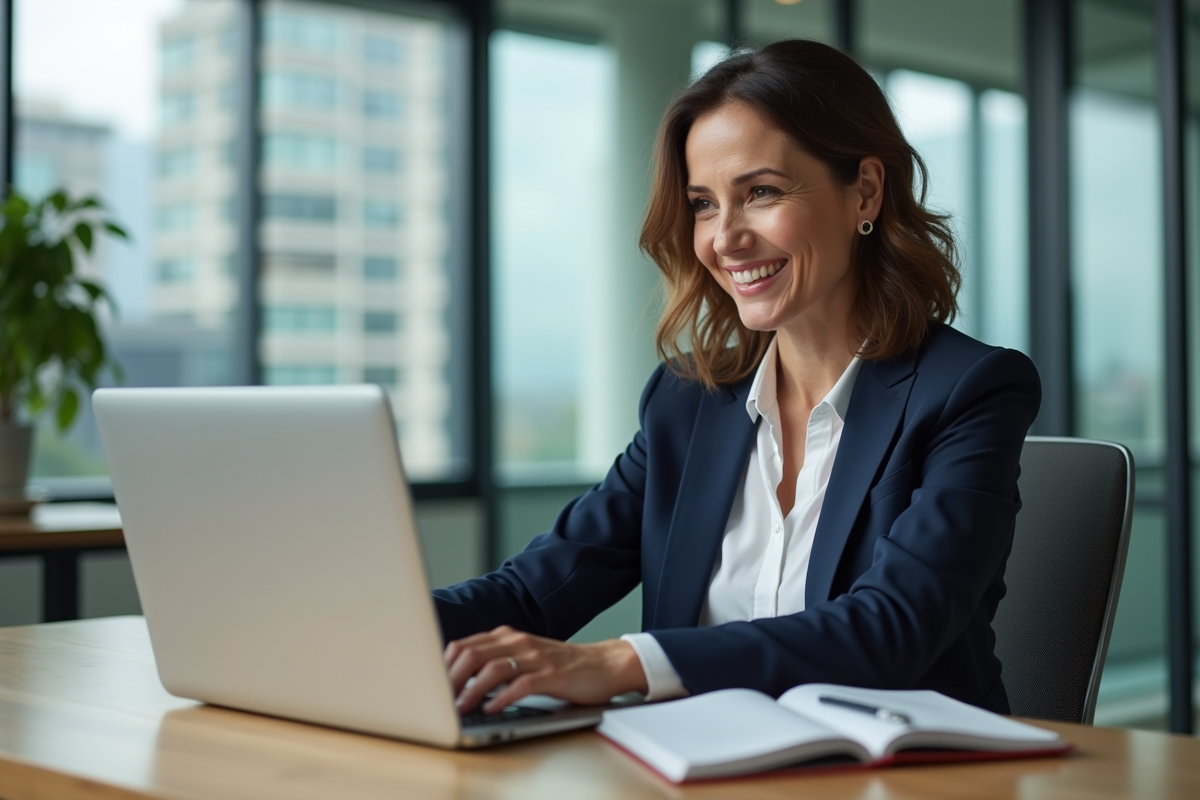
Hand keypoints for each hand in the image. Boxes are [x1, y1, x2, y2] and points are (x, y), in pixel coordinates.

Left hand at [444, 626, 648, 713]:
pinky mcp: (552, 675)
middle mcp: (519, 642)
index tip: (432, 687)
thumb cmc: (561, 665)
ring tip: (461, 707)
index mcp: (509, 636)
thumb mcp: (524, 656)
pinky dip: (502, 699)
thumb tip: (460, 681)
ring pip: (493, 668)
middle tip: (440, 699)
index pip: (465, 645)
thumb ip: (497, 661)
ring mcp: (535, 657)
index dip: (444, 666)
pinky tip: (492, 710)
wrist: (603, 664)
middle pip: (473, 654)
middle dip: (452, 678)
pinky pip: (521, 686)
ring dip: (472, 690)